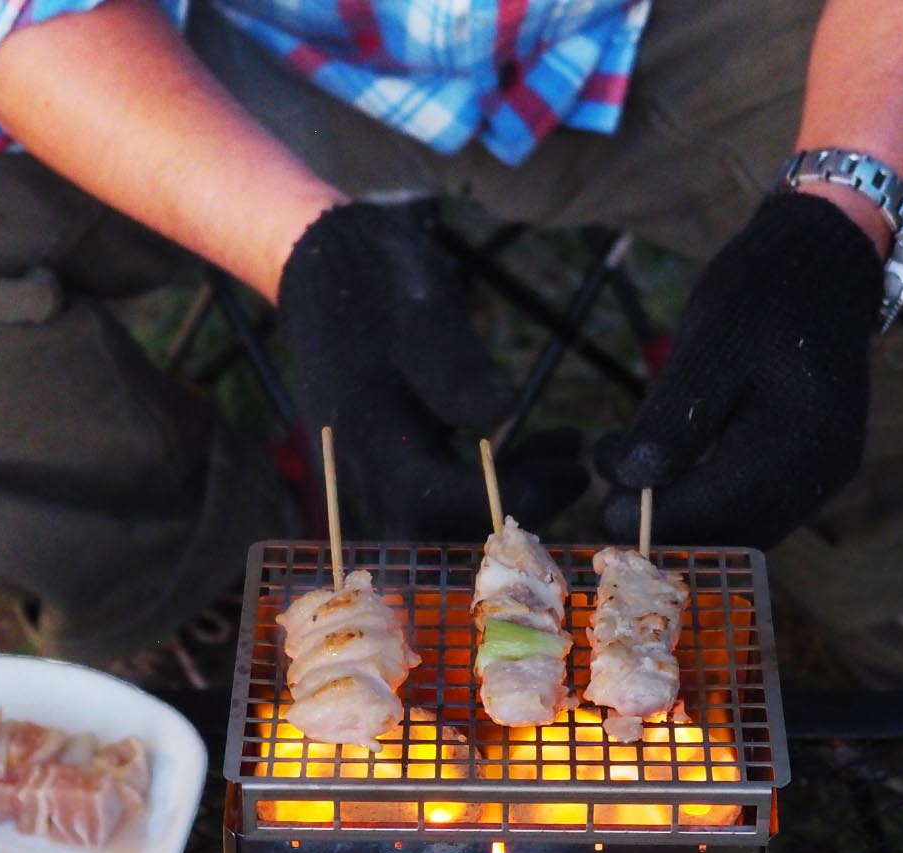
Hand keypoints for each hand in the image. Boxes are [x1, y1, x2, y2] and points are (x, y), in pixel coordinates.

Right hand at [278, 202, 585, 538]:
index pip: (433, 502)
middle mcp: (371, 469)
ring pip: (453, 519)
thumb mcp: (416, 304)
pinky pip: (453, 495)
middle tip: (574, 467)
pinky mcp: (404, 462)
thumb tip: (501, 410)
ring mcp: (385, 471)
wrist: (327, 271)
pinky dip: (503, 479)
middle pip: (444, 531)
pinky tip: (544, 445)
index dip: (502, 498)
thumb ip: (451, 360)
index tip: (564, 470)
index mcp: (367, 437)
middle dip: (517, 511)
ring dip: (517, 497)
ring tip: (568, 449)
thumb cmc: (372, 279)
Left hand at [596, 192, 882, 548]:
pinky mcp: (813, 472)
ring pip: (739, 530)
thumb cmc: (760, 295)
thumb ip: (670, 421)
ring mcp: (820, 479)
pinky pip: (755, 512)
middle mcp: (816, 477)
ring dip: (685, 521)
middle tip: (610, 496)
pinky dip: (711, 507)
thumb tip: (628, 481)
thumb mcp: (705, 348)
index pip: (708, 514)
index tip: (601, 498)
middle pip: (725, 534)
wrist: (823, 263)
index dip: (645, 517)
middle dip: (663, 524)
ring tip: (635, 485)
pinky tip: (676, 480)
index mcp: (793, 446)